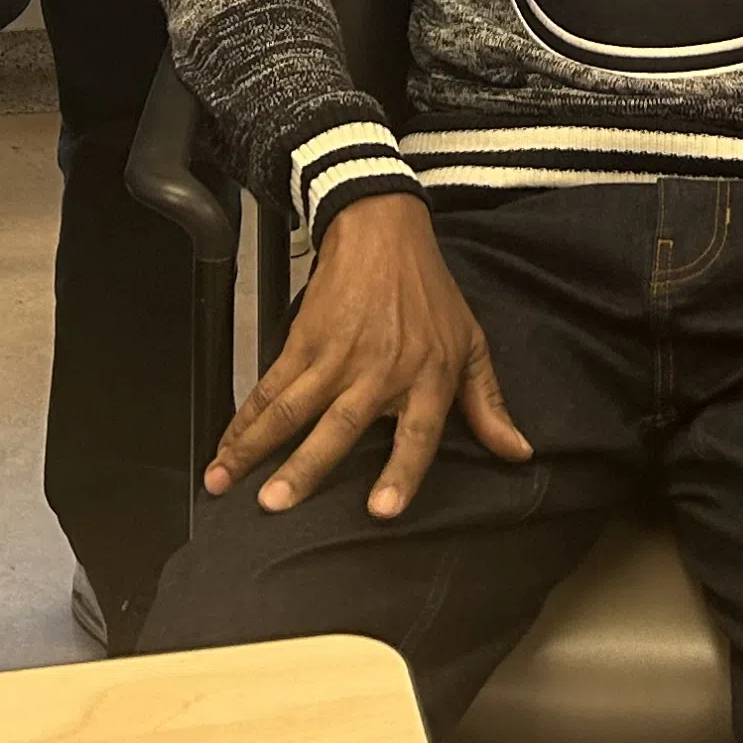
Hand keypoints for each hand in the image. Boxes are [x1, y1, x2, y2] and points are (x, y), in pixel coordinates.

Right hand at [205, 193, 530, 521]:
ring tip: (225, 482)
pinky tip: (224, 448)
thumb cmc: (431, 294)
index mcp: (428, 377)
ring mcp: (336, 355)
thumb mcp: (470, 345)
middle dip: (304, 467)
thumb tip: (519, 454)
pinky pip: (270, 386)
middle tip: (275, 504)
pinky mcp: (303, 340)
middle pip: (339, 427)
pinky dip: (243, 418)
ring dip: (255, 447)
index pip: (417, 436)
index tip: (381, 511)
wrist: (383, 230)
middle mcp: (380, 371)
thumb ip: (489, 403)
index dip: (400, 473)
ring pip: (291, 409)